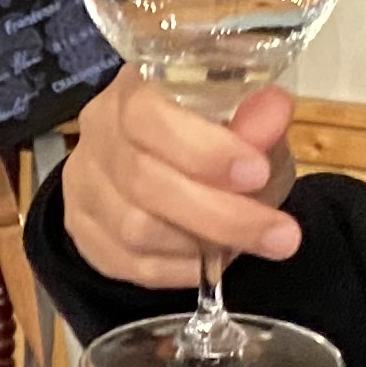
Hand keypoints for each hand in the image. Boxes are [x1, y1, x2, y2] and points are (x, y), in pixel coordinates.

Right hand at [60, 70, 305, 289]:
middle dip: (223, 215)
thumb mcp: (234, 125)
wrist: (142, 175)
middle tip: (281, 235)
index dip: (203, 150)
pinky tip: (212, 260)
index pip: (147, 118)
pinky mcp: (86, 238)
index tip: (257, 172)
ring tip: (248, 243)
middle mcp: (96, 142)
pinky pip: (134, 267)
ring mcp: (83, 193)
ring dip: (203, 245)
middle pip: (145, 183)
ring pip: (137, 231)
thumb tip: (276, 110)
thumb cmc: (196, 142)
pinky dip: (183, 269)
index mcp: (127, 97)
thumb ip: (253, 121)